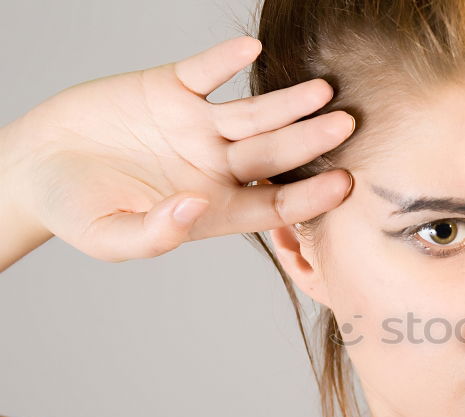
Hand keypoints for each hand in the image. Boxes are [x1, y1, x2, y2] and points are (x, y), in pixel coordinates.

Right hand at [3, 36, 354, 262]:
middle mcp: (215, 166)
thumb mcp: (110, 237)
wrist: (36, 167)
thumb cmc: (77, 211)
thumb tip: (194, 207)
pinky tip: (251, 50)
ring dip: (286, 101)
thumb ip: (155, 234)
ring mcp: (197, 127)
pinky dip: (224, 61)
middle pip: (273, 153)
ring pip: (252, 113)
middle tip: (347, 125)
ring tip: (322, 90)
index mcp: (214, 207)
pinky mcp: (170, 90)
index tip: (344, 185)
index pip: (274, 204)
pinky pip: (205, 72)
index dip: (310, 196)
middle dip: (310, 140)